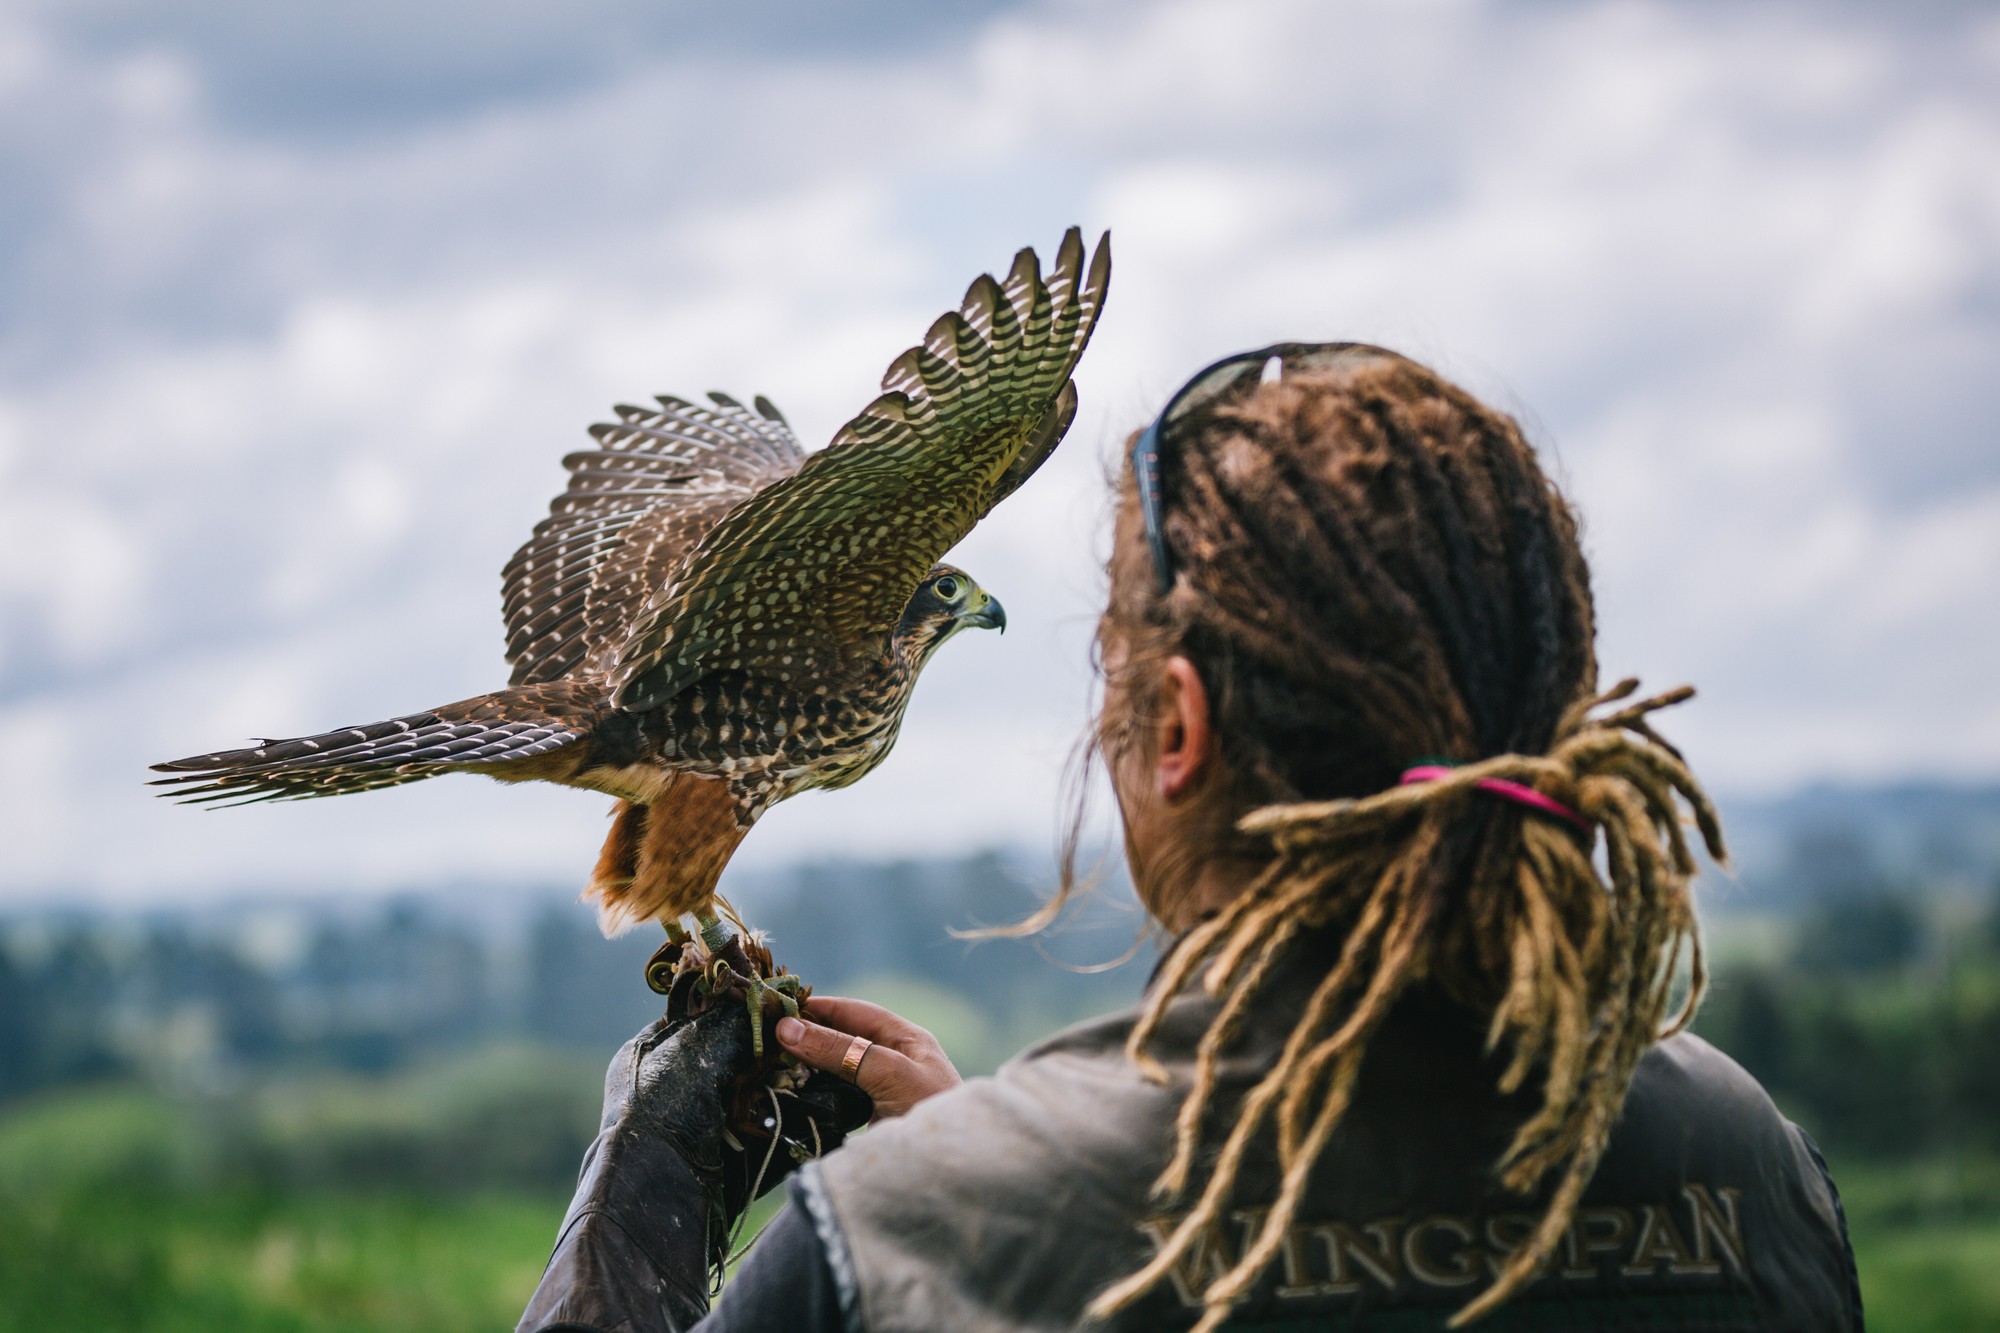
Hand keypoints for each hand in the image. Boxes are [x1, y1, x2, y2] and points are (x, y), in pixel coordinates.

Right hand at [775, 995, 962, 1118]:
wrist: (955, 1172)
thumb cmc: (932, 1112)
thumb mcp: (887, 1073)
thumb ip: (840, 1050)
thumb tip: (787, 1028)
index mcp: (906, 1040)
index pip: (855, 1013)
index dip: (818, 1008)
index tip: (780, 1008)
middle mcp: (894, 1061)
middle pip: (842, 1041)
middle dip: (806, 1038)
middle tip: (765, 1039)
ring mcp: (881, 1093)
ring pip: (835, 1071)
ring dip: (806, 1068)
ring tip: (770, 1066)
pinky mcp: (870, 1122)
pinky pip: (836, 1099)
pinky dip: (813, 1095)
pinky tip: (791, 1096)